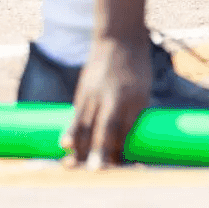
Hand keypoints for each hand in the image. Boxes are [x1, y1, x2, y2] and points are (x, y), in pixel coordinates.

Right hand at [62, 33, 151, 168]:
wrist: (120, 37)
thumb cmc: (136, 68)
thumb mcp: (143, 91)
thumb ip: (132, 116)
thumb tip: (122, 144)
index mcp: (136, 99)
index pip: (127, 131)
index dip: (122, 151)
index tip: (119, 166)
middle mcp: (116, 98)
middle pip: (106, 130)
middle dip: (100, 153)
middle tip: (96, 171)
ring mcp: (97, 94)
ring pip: (86, 125)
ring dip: (80, 148)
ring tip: (75, 165)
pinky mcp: (83, 91)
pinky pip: (76, 115)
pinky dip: (70, 131)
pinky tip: (65, 144)